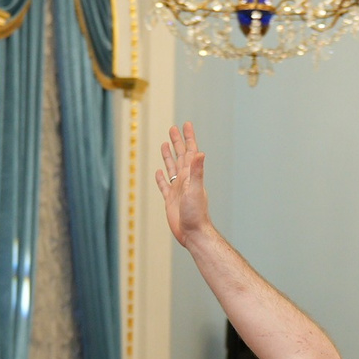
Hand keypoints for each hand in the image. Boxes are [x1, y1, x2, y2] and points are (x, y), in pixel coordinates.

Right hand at [156, 123, 214, 245]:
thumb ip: (196, 171)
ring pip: (171, 168)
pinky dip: (161, 178)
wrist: (193, 233)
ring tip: (165, 144)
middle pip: (180, 156)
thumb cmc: (196, 213)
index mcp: (190, 175)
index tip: (185, 124)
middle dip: (177, 142)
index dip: (188, 137)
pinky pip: (164, 186)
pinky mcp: (170, 200)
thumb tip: (199, 152)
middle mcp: (184, 180)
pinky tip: (159, 172)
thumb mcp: (195, 189)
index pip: (190, 152)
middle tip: (173, 128)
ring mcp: (177, 190)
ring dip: (168, 156)